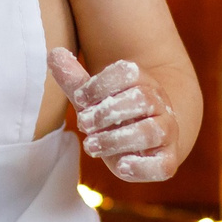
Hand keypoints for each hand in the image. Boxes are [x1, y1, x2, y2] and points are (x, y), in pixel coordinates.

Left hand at [47, 48, 177, 182]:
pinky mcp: (167, 161)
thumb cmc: (115, 118)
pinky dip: (141, 167)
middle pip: (141, 99)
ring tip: (91, 145)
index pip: (128, 73)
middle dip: (106, 112)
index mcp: (143, 83)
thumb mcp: (94, 100)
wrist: (145, 146)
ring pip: (150, 131)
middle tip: (84, 123)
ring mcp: (167, 133)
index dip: (99, 84)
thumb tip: (54, 53)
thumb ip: (76, 81)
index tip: (79, 98)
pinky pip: (163, 164)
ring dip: (115, 139)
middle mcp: (160, 105)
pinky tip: (120, 165)